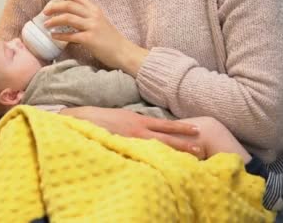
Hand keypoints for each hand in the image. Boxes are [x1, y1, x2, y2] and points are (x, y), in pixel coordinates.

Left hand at [44, 0, 147, 75]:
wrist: (124, 52)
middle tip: (44, 12)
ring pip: (68, 18)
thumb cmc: (111, 40)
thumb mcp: (100, 23)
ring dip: (54, 21)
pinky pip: (70, 35)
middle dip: (54, 7)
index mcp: (95, 10)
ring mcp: (92, 27)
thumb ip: (88, 18)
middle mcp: (93, 15)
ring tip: (46, 25)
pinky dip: (59, 35)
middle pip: (69, 5)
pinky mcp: (90, 39)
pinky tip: (53, 36)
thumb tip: (70, 17)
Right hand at [60, 106, 201, 155]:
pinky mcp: (122, 148)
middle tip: (201, 149)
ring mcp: (130, 141)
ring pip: (157, 148)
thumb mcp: (121, 116)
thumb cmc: (99, 118)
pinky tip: (163, 167)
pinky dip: (153, 160)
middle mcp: (137, 130)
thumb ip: (135, 122)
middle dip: (184, 143)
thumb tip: (147, 128)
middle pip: (166, 137)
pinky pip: (141, 156)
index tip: (196, 129)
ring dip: (174, 153)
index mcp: (137, 120)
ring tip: (190, 159)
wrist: (81, 120)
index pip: (164, 124)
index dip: (181, 127)